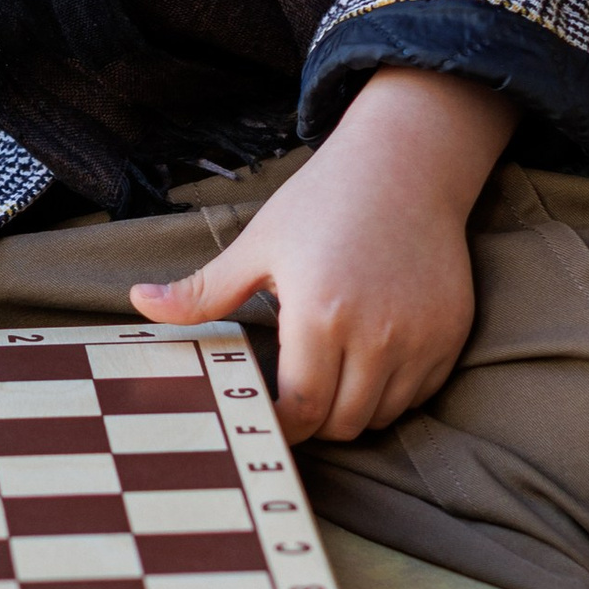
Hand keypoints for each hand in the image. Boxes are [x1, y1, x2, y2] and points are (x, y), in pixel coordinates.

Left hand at [129, 67, 515, 442]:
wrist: (405, 165)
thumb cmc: (323, 201)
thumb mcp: (258, 243)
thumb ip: (203, 291)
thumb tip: (138, 303)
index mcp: (320, 315)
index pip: (301, 409)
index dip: (280, 423)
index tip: (265, 411)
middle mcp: (376, 335)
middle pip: (342, 424)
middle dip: (313, 421)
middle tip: (295, 396)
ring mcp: (420, 338)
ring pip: (382, 415)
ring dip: (353, 409)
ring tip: (332, 374)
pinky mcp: (450, 334)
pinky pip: (419, 393)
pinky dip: (393, 391)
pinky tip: (371, 358)